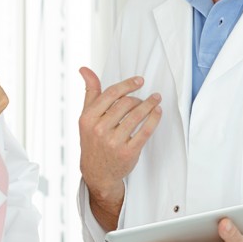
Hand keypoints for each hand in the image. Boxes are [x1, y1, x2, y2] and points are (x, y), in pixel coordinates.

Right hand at [77, 67, 160, 203]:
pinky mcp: (128, 152)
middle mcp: (99, 129)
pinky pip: (145, 131)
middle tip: (145, 99)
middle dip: (139, 98)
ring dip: (150, 105)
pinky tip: (158, 112)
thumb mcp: (86, 117)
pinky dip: (154, 119)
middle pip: (126, 103)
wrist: (97, 172)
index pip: (111, 94)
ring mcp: (113, 142)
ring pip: (137, 115)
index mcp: (88, 118)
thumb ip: (90, 92)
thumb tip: (84, 69)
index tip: (140, 80)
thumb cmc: (92, 141)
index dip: (128, 84)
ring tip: (156, 100)